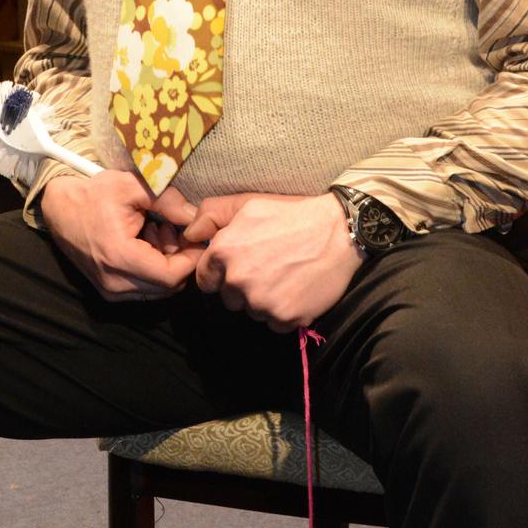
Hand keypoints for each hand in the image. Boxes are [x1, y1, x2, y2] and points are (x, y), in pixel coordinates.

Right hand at [40, 170, 201, 300]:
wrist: (59, 209)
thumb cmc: (94, 194)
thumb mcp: (131, 186)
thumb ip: (168, 200)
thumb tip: (196, 217)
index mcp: (119, 256)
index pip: (171, 276)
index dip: (191, 258)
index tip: (196, 236)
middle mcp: (114, 282)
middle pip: (168, 287)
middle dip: (180, 260)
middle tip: (174, 230)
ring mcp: (110, 290)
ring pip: (158, 290)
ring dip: (167, 264)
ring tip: (157, 232)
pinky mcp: (108, 291)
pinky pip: (144, 289)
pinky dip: (153, 269)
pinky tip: (146, 243)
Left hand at [184, 192, 362, 330]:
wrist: (338, 231)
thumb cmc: (290, 214)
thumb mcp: (247, 203)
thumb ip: (210, 215)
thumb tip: (188, 235)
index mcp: (223, 253)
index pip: (205, 280)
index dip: (220, 273)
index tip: (240, 265)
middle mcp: (238, 281)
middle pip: (229, 298)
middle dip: (242, 287)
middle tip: (267, 267)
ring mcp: (262, 303)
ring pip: (252, 311)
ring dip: (263, 300)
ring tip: (284, 276)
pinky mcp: (286, 318)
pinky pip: (275, 323)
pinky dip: (283, 311)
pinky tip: (296, 289)